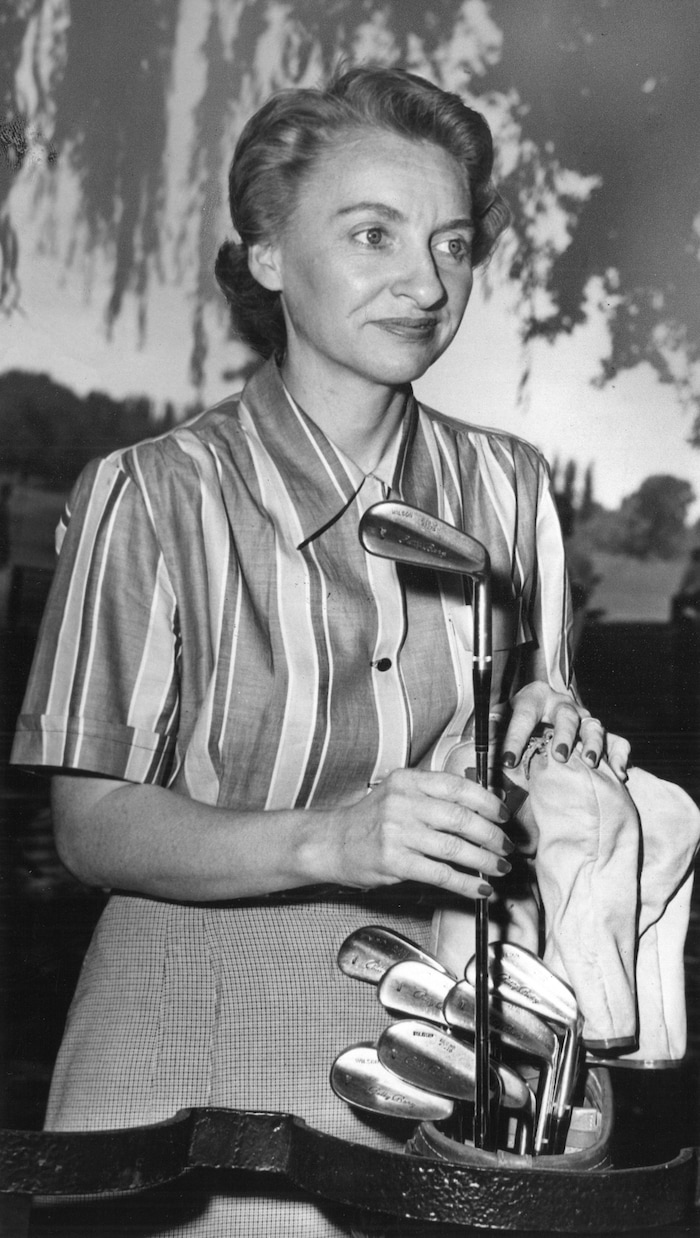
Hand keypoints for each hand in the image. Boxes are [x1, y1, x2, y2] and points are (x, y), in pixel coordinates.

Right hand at [325, 768, 514, 900]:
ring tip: (499, 868)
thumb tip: (486, 806)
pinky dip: (466, 883)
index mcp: (408, 781)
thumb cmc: (372, 820)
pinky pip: (440, 873)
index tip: (504, 815)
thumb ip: (436, 797)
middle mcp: (403, 802)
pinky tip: (479, 888)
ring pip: (455, 847)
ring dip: (485, 860)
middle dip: (492, 835)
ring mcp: (398, 832)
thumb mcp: (400, 795)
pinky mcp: (395, 861)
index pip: (458, 786)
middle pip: (461, 818)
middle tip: (507, 846)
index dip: (488, 801)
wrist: (333, 843)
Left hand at [501, 681, 630, 780]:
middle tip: (558, 756)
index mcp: (534, 698)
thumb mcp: (499, 721)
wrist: (538, 722)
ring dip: (594, 745)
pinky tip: (617, 774)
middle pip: (568, 716)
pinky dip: (619, 756)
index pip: (524, 715)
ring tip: (590, 763)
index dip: (514, 738)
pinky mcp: (601, 735)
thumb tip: (479, 741)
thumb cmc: (517, 722)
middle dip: (564, 736)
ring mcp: (585, 719)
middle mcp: (563, 706)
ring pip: (595, 727)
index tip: (507, 760)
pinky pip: (617, 742)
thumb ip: (490, 731)